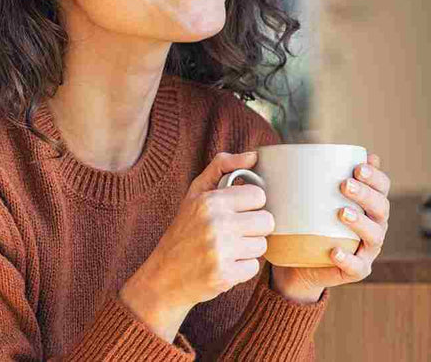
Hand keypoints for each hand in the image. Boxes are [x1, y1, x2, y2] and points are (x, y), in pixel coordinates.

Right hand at [121, 151, 274, 339]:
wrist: (164, 276)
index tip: (236, 211)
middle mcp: (216, 224)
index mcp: (210, 201)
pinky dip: (241, 269)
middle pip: (267, 221)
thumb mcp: (195, 193)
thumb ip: (222, 167)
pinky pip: (254, 268)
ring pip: (262, 245)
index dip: (250, 205)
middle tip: (233, 232)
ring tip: (226, 249)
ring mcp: (221, 251)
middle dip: (253, 228)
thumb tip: (253, 155)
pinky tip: (223, 265)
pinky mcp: (225, 275)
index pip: (259, 196)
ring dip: (248, 249)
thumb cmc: (183, 231)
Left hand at [270, 153, 390, 301]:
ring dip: (361, 223)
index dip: (375, 176)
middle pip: (382, 208)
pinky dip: (348, 259)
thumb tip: (309, 143)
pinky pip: (357, 267)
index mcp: (368, 204)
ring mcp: (367, 250)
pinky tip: (334, 251)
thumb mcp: (309, 196)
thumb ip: (313, 173)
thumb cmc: (307, 222)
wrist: (298, 263)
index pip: (382, 186)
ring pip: (375, 236)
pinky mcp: (356, 270)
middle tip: (345, 185)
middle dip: (367, 194)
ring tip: (342, 213)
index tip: (357, 166)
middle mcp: (374, 225)